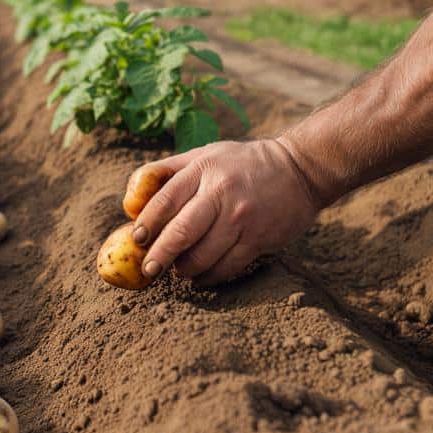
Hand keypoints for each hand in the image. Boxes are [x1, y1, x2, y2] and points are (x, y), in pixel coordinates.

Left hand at [130, 138, 323, 286]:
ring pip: (204, 254)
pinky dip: (210, 276)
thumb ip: (168, 172)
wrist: (301, 169)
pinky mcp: (260, 238)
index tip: (136, 239)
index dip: (147, 222)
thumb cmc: (242, 163)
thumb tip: (131, 200)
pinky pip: (228, 266)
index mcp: (203, 169)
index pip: (165, 199)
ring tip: (178, 271)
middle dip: (160, 254)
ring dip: (185, 268)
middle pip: (182, 231)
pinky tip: (200, 278)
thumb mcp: (205, 154)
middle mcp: (222, 193)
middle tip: (148, 269)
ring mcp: (242, 218)